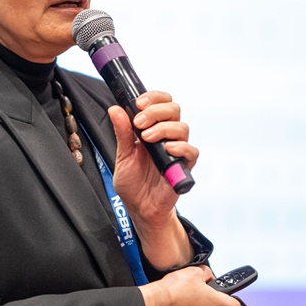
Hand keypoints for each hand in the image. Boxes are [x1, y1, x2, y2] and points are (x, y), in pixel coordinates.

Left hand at [108, 91, 198, 268]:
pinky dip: (180, 147)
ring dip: (164, 128)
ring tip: (146, 138)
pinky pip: (191, 151)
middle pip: (174, 109)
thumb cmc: (133, 182)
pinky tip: (166, 149)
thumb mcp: (122, 155)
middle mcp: (167, 136)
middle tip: (139, 122)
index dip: (153, 97)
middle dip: (156, 111)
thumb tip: (114, 109)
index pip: (161, 102)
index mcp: (152, 128)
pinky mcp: (184, 166)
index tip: (138, 103)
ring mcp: (177, 150)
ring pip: (182, 127)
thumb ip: (122, 132)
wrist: (139, 207)